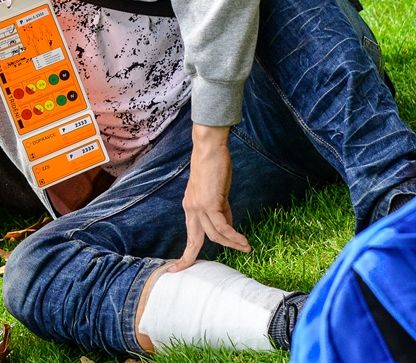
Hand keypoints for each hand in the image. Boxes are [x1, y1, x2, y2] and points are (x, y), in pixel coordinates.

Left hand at [171, 124, 250, 270]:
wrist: (209, 150)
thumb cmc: (214, 168)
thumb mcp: (216, 194)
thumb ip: (220, 210)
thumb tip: (228, 225)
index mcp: (190, 207)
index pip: (189, 235)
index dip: (185, 254)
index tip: (175, 268)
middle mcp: (191, 209)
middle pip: (193, 240)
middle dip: (190, 258)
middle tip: (191, 271)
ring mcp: (199, 206)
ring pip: (214, 235)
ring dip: (232, 244)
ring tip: (246, 248)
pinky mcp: (209, 203)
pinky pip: (222, 226)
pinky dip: (234, 235)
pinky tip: (243, 241)